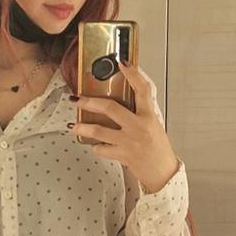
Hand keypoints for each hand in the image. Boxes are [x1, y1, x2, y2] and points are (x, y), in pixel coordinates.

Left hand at [69, 60, 179, 192]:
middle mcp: (139, 126)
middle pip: (110, 108)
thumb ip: (140, 112)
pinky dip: (97, 147)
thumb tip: (124, 98)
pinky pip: (102, 149)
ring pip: (99, 131)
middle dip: (89, 102)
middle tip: (76, 98)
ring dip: (82, 128)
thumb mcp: (153, 124)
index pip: (143, 90)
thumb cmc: (158, 148)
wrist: (162, 173)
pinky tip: (95, 146)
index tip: (122, 63)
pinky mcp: (122, 155)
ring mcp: (129, 141)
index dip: (133, 74)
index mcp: (149, 116)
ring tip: (72, 125)